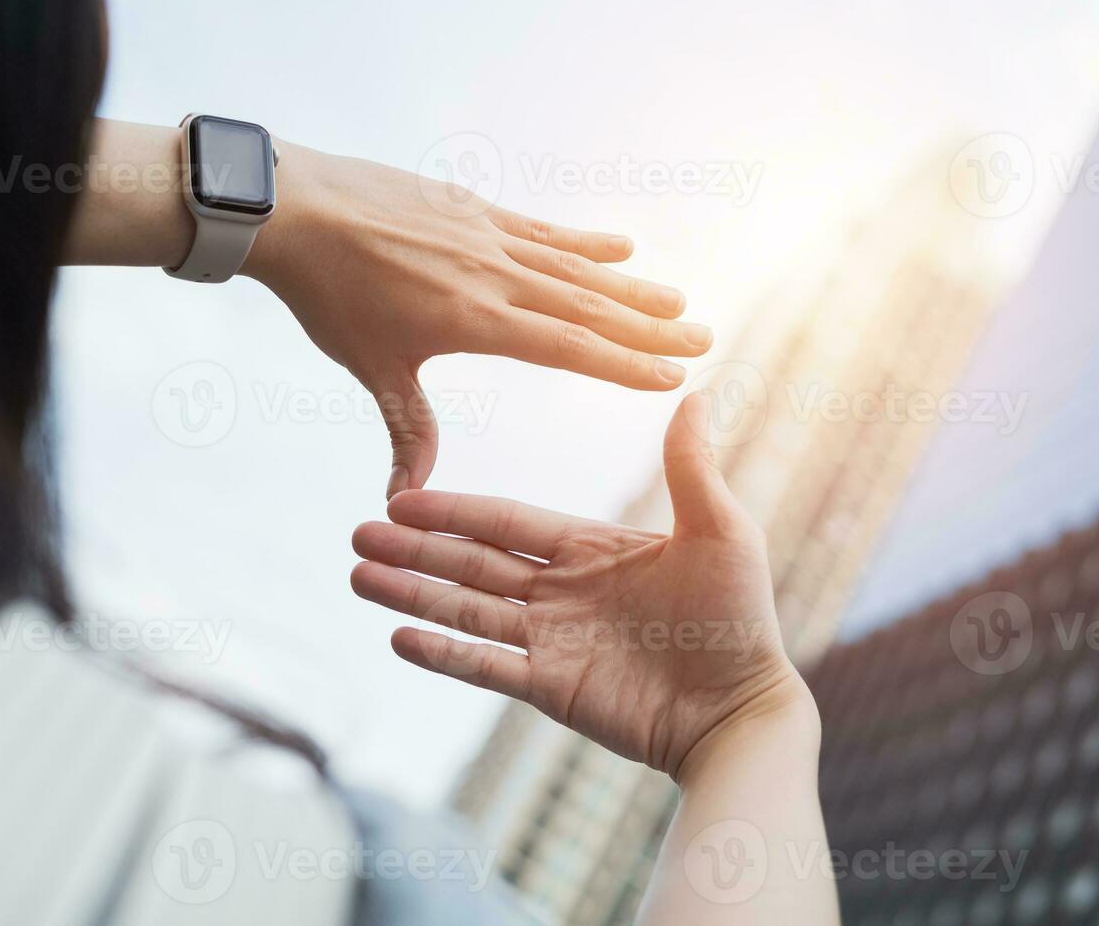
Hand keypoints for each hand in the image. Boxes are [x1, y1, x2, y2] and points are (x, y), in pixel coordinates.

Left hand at [242, 143, 712, 497]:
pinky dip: (584, 241)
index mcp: (477, 321)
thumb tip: (409, 500)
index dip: (624, 363)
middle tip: (702, 337)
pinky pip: (543, 229)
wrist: (297, 211)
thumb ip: (407, 430)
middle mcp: (496, 276)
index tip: (672, 377)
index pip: (569, 348)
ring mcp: (488, 238)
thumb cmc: (331, 296)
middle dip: (649, 327)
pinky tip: (621, 246)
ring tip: (678, 299)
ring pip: (575, 267)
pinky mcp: (474, 210)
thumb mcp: (372, 368)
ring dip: (630, 286)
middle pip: (589, 306)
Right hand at [349, 392, 809, 780]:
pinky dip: (443, 654)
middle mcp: (560, 593)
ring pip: (466, 611)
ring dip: (412, 594)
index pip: (506, 522)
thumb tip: (698, 392)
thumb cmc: (739, 617)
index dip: (453, 510)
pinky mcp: (550, 688)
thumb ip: (691, 468)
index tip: (402, 494)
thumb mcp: (719, 531)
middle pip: (471, 563)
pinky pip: (486, 667)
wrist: (741, 707)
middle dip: (415, 548)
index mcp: (591, 550)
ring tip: (358, 577)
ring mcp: (551, 642)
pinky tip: (398, 637)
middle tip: (358, 533)